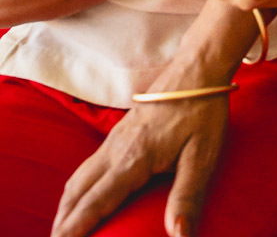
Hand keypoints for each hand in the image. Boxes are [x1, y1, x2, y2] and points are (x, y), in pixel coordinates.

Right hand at [50, 88, 227, 236]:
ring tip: (62, 227)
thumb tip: (180, 236)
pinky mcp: (121, 130)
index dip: (75, 227)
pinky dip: (78, 186)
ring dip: (67, 204)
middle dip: (63, 220)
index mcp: (133, 158)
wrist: (198, 67)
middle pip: (78, 190)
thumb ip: (187, 196)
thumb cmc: (202, 110)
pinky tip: (84, 194)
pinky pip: (90, 164)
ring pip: (80, 175)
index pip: (95, 202)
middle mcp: (116, 148)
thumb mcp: (203, 155)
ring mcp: (116, 137)